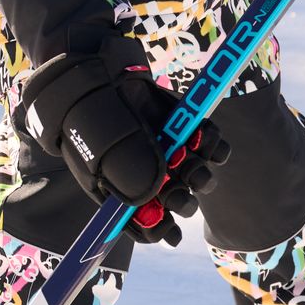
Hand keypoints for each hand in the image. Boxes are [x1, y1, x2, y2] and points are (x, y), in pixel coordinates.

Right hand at [21, 56, 227, 246]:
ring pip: (200, 178)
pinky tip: (202, 139)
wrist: (98, 73)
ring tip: (191, 161)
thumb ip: (130, 177)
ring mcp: (170, 152)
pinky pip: (213, 147)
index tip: (169, 228)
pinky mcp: (185, 130)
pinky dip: (214, 146)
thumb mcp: (102, 152)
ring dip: (201, 176)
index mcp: (124, 193)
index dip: (160, 230)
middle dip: (183, 200)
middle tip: (179, 191)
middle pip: (178, 203)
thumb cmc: (90, 118)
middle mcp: (151, 176)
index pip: (147, 227)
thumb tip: (157, 199)